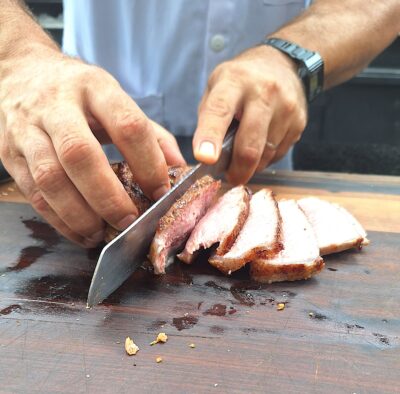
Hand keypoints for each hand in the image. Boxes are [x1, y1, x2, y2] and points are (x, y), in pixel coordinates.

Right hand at [0, 45, 184, 246]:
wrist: (20, 73)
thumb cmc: (78, 92)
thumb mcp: (115, 98)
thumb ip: (150, 132)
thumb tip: (178, 168)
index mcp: (95, 88)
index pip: (128, 126)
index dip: (148, 163)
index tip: (160, 192)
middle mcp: (58, 105)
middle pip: (81, 154)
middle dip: (108, 196)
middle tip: (128, 222)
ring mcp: (27, 129)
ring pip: (50, 178)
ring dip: (79, 214)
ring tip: (101, 234)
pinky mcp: (9, 152)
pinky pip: (33, 193)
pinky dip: (58, 219)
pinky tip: (80, 232)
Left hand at [193, 45, 306, 183]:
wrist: (283, 65)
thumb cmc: (241, 82)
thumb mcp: (216, 87)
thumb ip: (208, 119)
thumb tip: (207, 157)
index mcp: (234, 81)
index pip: (219, 111)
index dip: (210, 137)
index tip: (205, 158)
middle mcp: (263, 93)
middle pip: (249, 146)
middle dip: (237, 171)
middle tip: (230, 177)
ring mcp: (286, 108)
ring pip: (264, 156)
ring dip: (251, 164)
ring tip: (244, 151)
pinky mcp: (299, 122)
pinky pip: (278, 155)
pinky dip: (265, 158)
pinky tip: (262, 143)